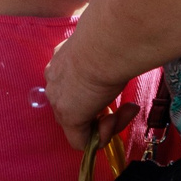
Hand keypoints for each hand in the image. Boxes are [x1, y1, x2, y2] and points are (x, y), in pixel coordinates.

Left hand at [44, 31, 130, 151]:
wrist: (106, 43)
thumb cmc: (110, 39)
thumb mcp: (103, 52)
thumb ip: (102, 62)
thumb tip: (118, 64)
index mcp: (60, 61)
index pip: (74, 85)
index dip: (98, 93)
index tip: (116, 83)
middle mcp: (54, 80)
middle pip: (76, 106)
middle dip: (103, 109)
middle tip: (126, 104)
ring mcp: (58, 100)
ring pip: (79, 124)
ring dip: (106, 122)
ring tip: (126, 110)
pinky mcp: (69, 117)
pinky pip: (81, 141)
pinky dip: (102, 137)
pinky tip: (114, 121)